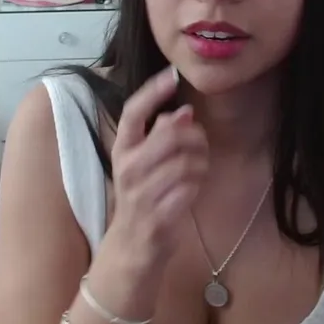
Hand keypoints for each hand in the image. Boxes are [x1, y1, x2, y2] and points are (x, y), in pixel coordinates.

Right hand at [106, 67, 208, 265]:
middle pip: (170, 133)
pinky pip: (190, 188)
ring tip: (199, 167)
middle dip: (194, 135)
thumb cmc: (141, 198)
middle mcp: (127, 168)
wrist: (131, 247)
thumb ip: (159, 137)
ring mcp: (141, 193)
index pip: (133, 112)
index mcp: (122, 150)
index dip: (153, 91)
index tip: (171, 76)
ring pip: (185, 161)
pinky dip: (198, 184)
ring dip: (201, 162)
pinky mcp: (158, 214)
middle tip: (199, 142)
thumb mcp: (141, 164)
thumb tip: (184, 111)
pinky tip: (194, 187)